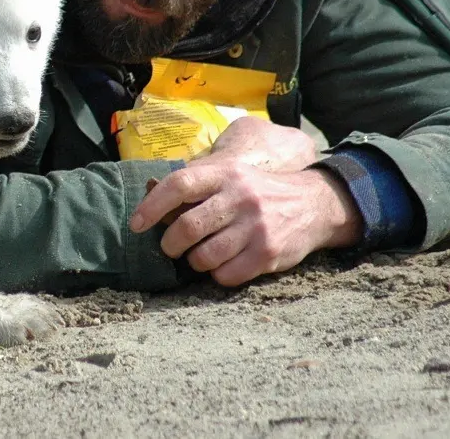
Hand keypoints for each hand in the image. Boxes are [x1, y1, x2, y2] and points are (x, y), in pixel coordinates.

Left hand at [128, 118, 360, 286]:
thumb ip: (196, 184)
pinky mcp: (268, 253)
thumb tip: (149, 193)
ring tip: (201, 255)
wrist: (313, 204)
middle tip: (171, 248)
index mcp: (226, 173)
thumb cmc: (257, 192)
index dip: (152, 206)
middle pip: (187, 227)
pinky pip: (226, 275)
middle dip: (171, 244)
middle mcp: (240, 197)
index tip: (136, 224)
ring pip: (204, 256)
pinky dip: (217, 275)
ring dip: (195, 261)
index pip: (179, 185)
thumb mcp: (231, 175)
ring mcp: (256, 227)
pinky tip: (224, 264)